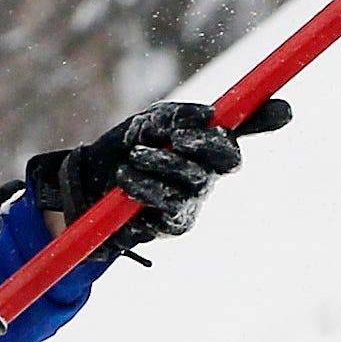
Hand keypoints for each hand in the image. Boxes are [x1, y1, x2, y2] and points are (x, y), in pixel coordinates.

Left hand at [31, 95, 277, 249]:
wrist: (92, 181)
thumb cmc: (129, 148)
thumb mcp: (151, 122)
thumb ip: (178, 116)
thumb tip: (210, 115)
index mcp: (209, 148)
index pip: (239, 135)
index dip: (248, 124)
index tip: (232, 118)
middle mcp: (208, 176)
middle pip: (226, 160)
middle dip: (203, 144)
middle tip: (178, 136)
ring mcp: (194, 202)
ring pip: (194, 181)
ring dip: (160, 163)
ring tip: (134, 157)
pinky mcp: (174, 226)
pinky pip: (168, 205)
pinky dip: (143, 186)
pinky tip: (126, 180)